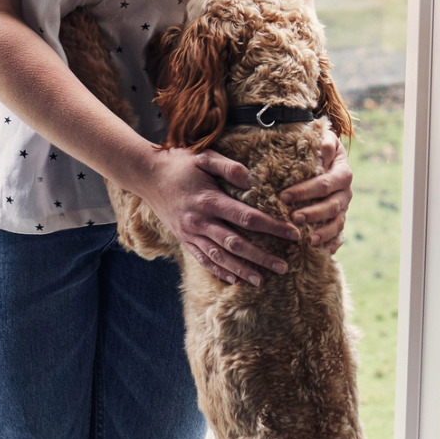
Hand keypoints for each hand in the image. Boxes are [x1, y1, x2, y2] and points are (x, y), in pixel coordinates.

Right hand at [136, 147, 301, 285]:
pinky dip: (219, 272)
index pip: (247, 217)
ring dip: (242, 270)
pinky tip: (234, 280)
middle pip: (236, 244)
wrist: (146, 175)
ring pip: (220, 257)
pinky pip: (203, 260)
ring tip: (262, 281)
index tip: (293, 234)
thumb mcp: (204, 157)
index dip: (272, 227)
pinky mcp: (183, 239)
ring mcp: (190, 234)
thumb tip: (254, 181)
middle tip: (284, 267)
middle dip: (261, 257)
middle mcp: (200, 221)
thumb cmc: (179, 163)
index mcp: (209, 200)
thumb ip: (230, 168)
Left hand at [279, 129, 353, 253]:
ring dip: (324, 233)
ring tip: (309, 240)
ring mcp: (344, 209)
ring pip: (337, 223)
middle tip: (293, 218)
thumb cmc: (317, 149)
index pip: (324, 184)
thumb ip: (324, 143)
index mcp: (342, 173)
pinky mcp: (339, 221)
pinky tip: (321, 252)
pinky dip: (332, 244)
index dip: (305, 191)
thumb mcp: (322, 139)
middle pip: (332, 206)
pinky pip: (339, 236)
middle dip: (313, 213)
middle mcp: (345, 193)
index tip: (284, 196)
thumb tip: (324, 149)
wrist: (324, 158)